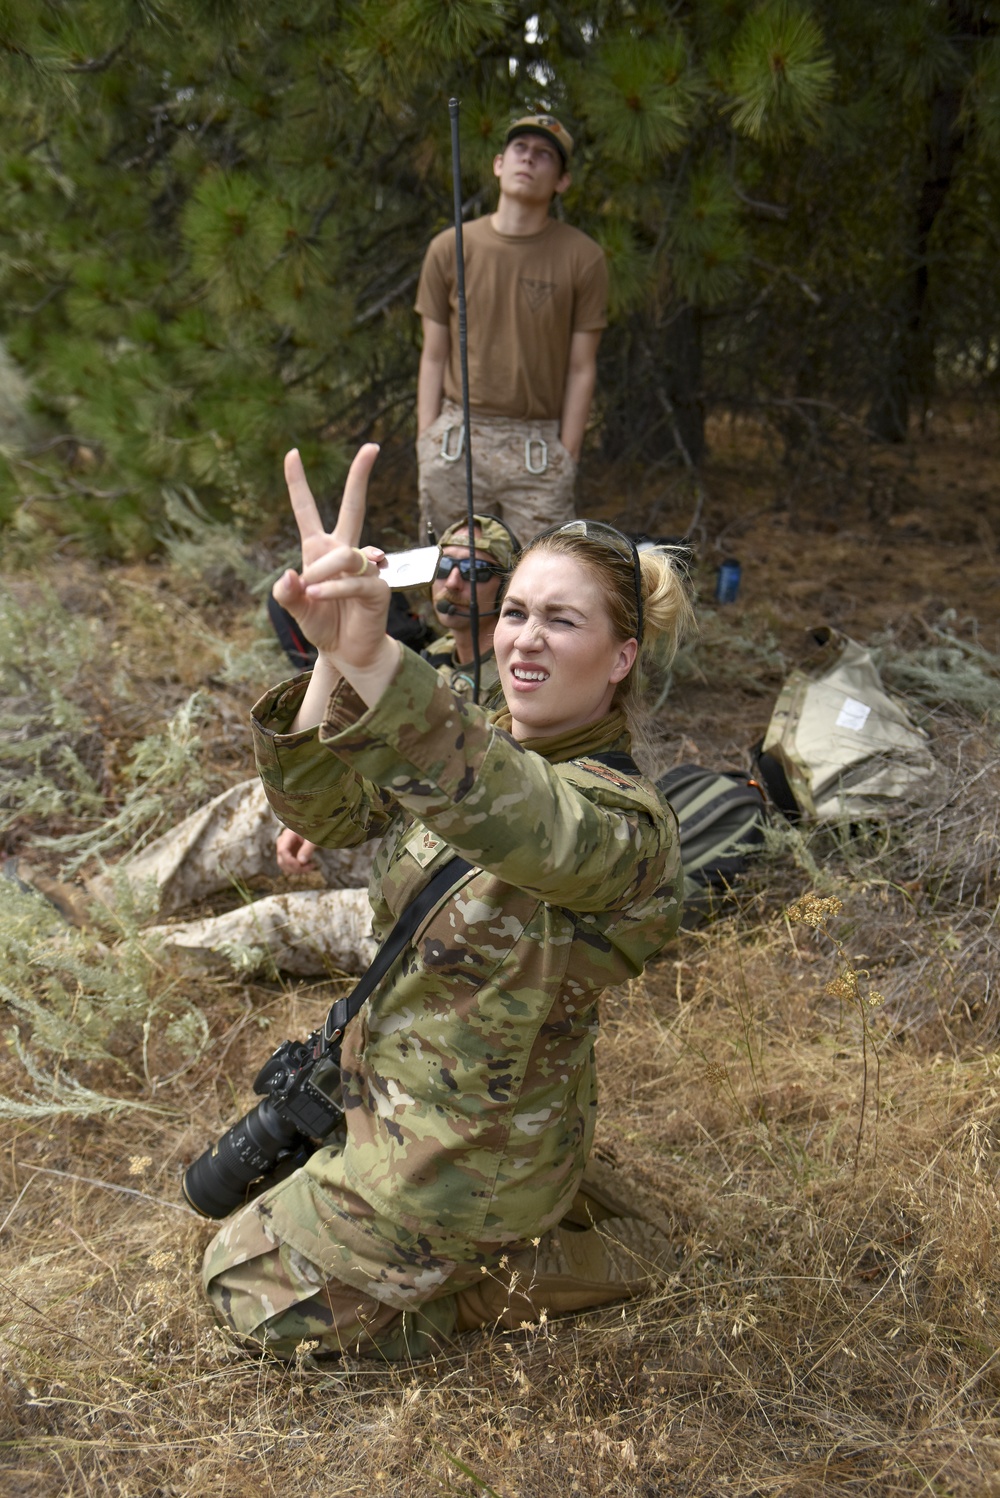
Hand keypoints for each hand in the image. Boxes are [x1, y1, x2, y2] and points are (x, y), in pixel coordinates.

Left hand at [272, 446, 390, 670]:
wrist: (347, 652)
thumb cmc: (323, 624)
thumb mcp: (296, 609)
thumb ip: (286, 594)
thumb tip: (292, 575)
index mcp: (319, 550)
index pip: (306, 510)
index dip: (297, 482)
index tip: (291, 453)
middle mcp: (344, 553)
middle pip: (354, 507)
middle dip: (360, 476)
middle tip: (371, 447)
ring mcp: (364, 568)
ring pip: (345, 556)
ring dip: (324, 573)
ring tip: (312, 592)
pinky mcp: (377, 588)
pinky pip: (355, 580)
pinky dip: (334, 588)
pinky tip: (319, 595)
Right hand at [276, 828, 316, 875]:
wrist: (315, 827)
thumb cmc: (314, 830)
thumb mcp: (313, 838)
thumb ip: (307, 848)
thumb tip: (301, 862)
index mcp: (287, 835)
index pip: (282, 851)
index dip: (290, 861)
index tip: (302, 865)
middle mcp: (282, 843)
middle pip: (282, 860)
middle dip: (295, 868)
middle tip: (311, 867)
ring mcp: (284, 849)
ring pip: (284, 865)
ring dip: (297, 870)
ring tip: (311, 866)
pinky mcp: (289, 854)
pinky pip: (289, 865)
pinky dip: (298, 868)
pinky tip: (309, 865)